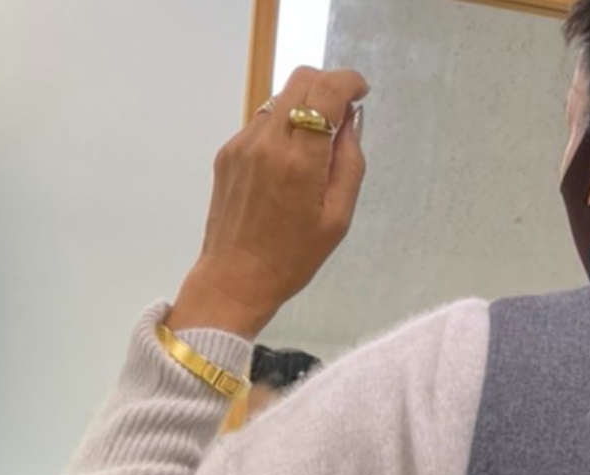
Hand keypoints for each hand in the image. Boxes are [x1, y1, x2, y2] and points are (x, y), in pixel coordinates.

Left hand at [169, 66, 368, 339]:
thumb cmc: (293, 259)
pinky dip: (282, 128)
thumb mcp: (338, 219)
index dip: (348, 82)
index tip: (361, 92)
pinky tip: (287, 165)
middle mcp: (268, 141)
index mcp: (299, 160)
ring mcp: (243, 143)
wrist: (235, 279)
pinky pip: (262, 122)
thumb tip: (350, 122)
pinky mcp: (228, 151)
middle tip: (342, 116)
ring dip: (304, 107)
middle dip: (328, 87)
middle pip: (301, 80)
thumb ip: (349, 164)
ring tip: (315, 145)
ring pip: (280, 98)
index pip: (326, 92)